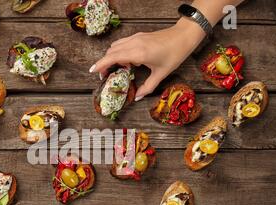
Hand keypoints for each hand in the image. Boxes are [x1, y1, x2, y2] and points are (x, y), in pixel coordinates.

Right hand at [90, 19, 204, 100]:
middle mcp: (133, 44)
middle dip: (104, 63)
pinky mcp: (138, 36)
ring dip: (112, 57)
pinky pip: (122, 43)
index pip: (112, 57)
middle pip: (110, 52)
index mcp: (138, 53)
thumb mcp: (161, 74)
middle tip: (104, 76)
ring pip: (115, 46)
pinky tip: (128, 61)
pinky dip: (119, 52)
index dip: (100, 65)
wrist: (183, 36)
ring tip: (118, 69)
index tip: (92, 72)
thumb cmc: (174, 55)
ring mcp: (135, 38)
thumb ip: (148, 87)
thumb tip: (138, 97)